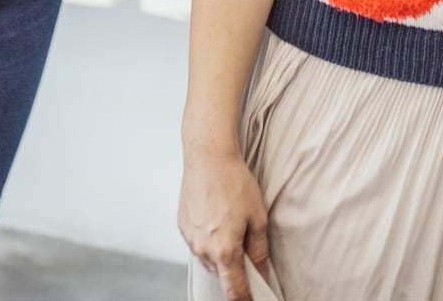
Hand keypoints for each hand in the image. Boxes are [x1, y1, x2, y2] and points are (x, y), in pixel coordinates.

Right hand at [179, 142, 270, 300]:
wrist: (207, 156)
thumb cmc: (234, 182)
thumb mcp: (257, 218)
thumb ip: (258, 251)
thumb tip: (261, 274)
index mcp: (224, 251)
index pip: (234, 291)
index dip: (246, 298)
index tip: (253, 298)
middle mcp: (203, 250)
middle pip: (221, 275)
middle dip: (235, 270)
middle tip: (247, 247)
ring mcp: (189, 239)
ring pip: (209, 260)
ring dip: (221, 254)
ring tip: (231, 225)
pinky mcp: (181, 227)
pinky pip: (198, 244)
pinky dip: (209, 240)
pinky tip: (217, 218)